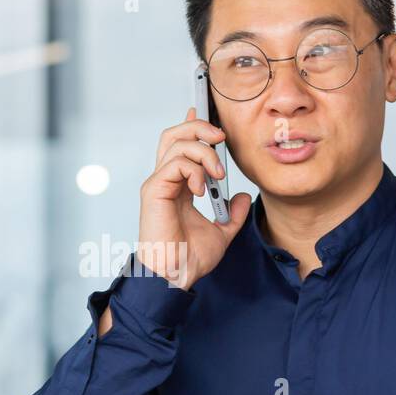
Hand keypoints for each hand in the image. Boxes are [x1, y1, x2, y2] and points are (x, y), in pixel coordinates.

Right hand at [136, 106, 251, 290]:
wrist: (175, 277)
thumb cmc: (189, 259)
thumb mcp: (221, 233)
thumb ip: (231, 215)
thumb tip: (242, 197)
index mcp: (178, 187)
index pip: (181, 145)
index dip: (194, 126)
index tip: (209, 117)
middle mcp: (165, 180)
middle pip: (174, 134)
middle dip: (199, 126)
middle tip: (221, 137)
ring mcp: (158, 184)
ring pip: (176, 143)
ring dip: (204, 153)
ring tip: (218, 175)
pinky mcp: (154, 190)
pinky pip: (175, 163)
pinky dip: (195, 170)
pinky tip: (204, 189)